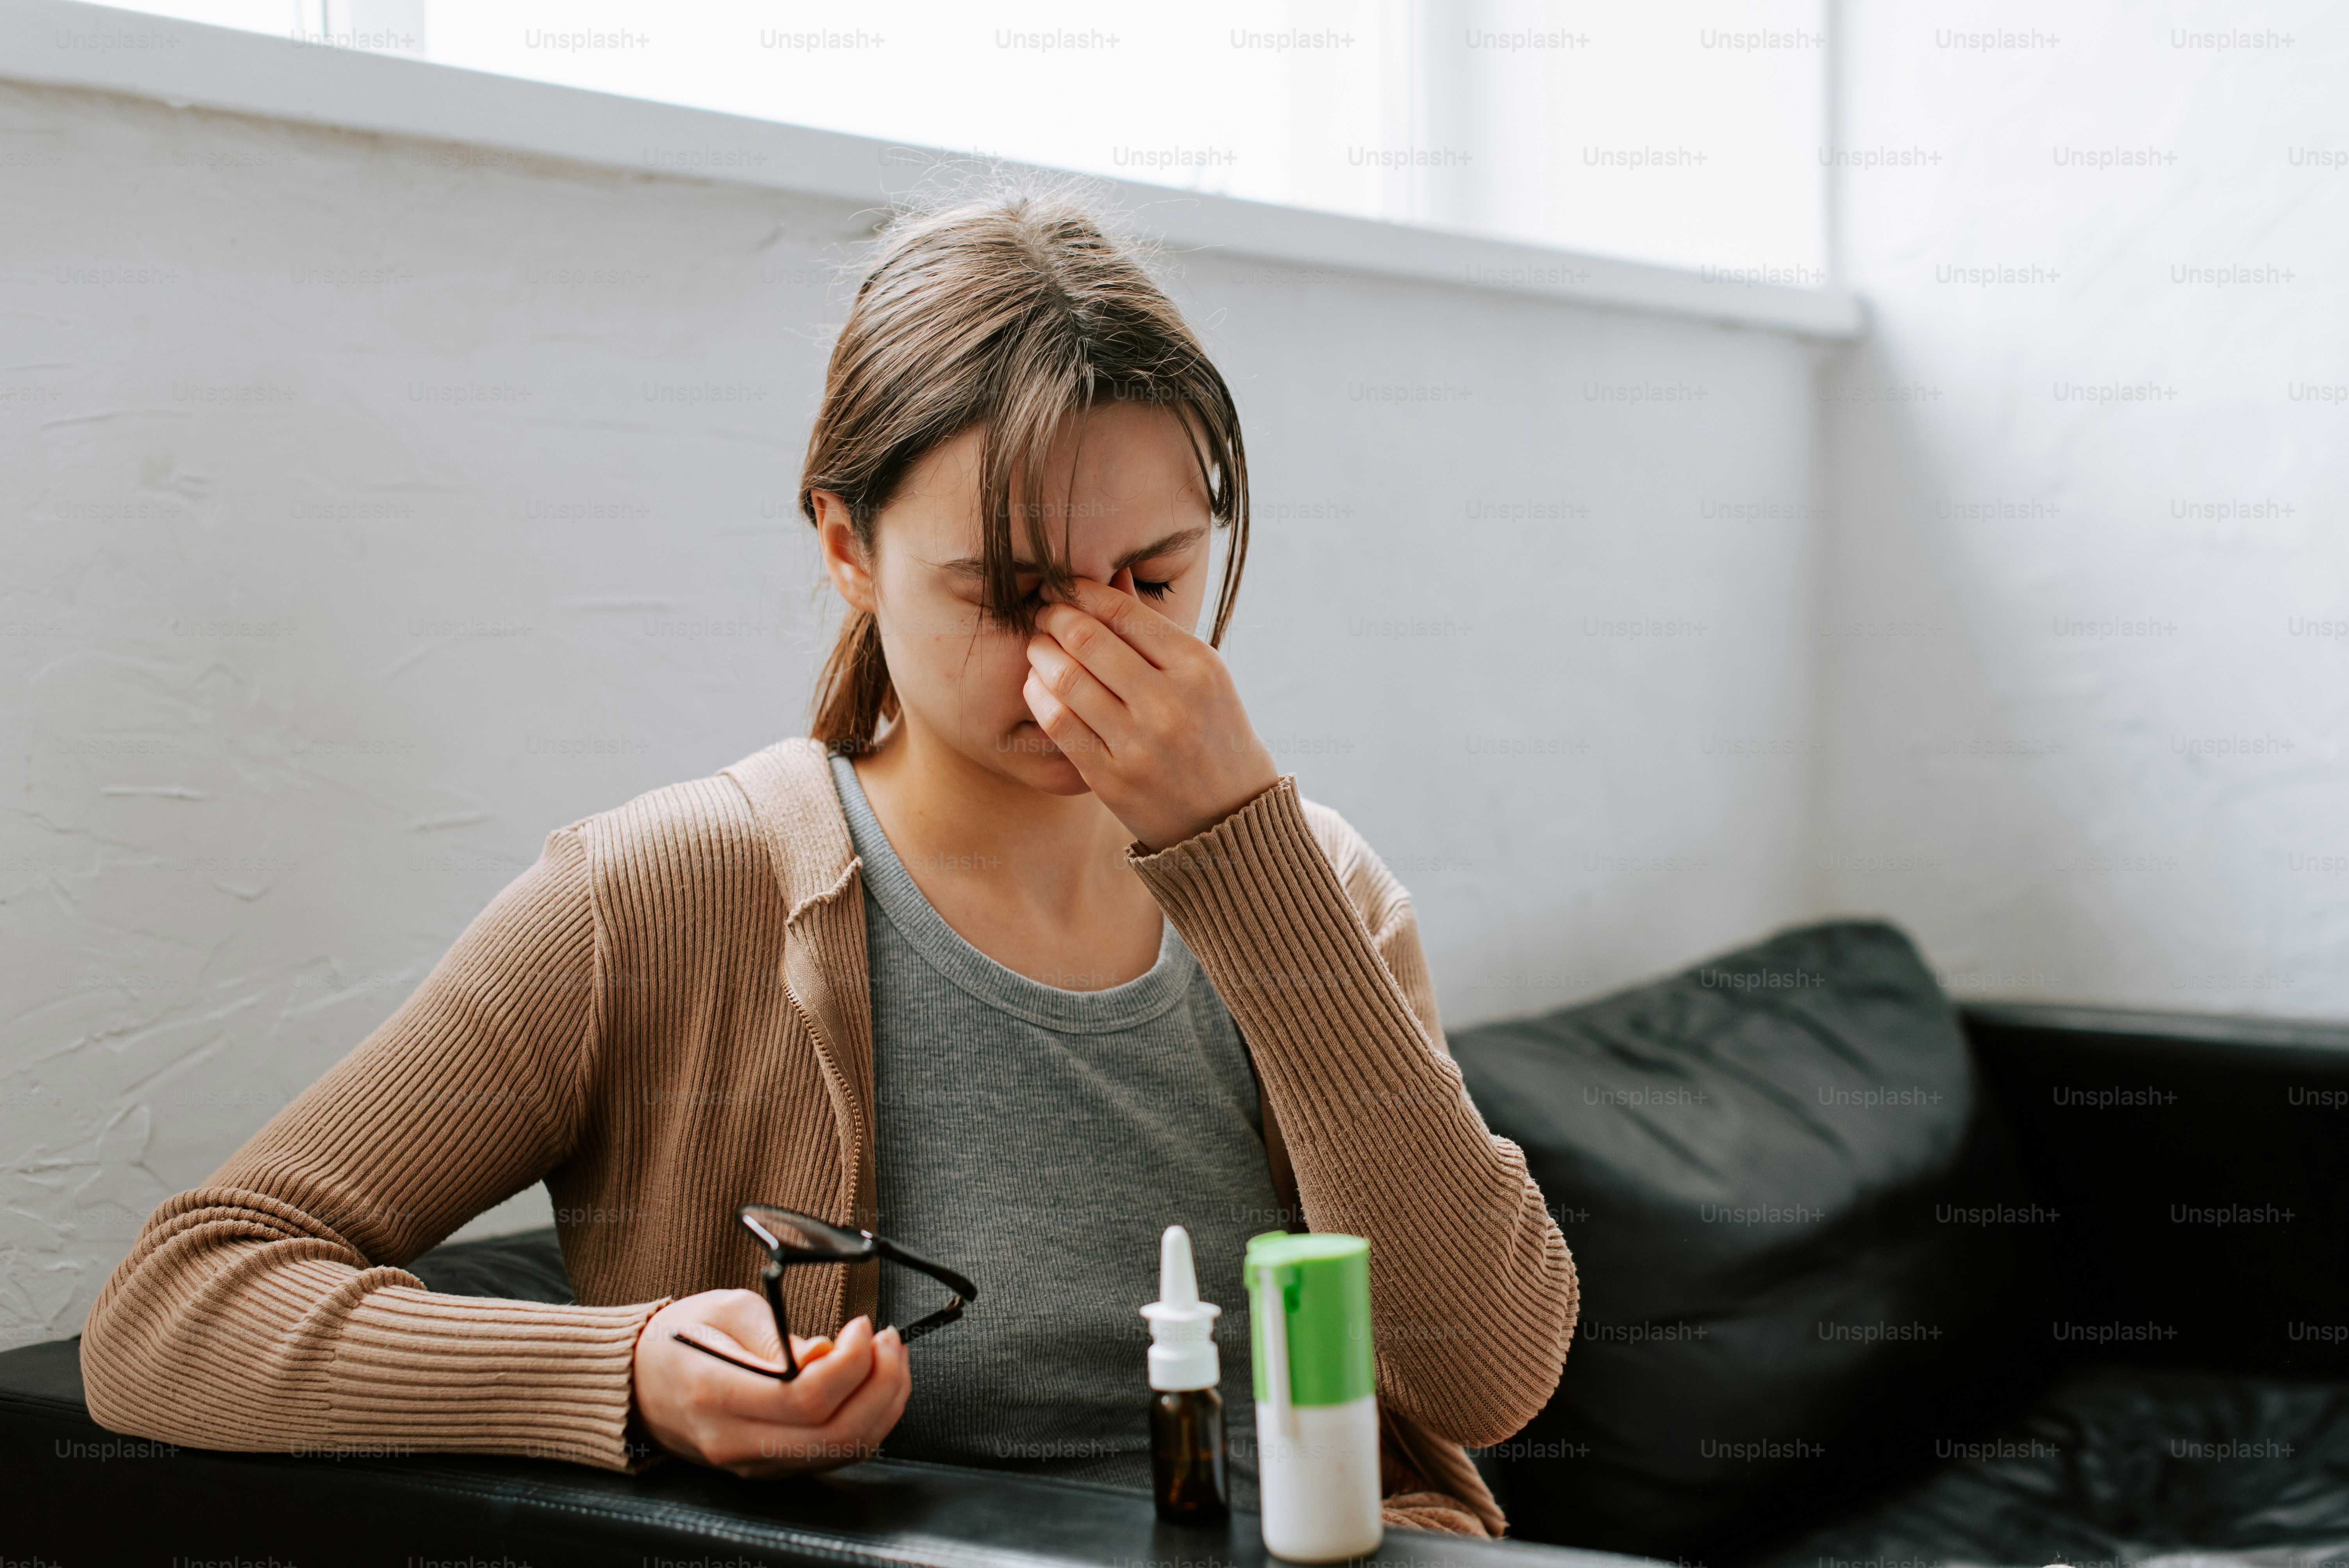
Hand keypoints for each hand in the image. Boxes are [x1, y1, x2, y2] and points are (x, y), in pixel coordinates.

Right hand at [632, 1292, 908, 1477]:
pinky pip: (833, 1454)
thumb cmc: (679, 1339)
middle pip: (837, 1434)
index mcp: (718, 1395)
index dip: (852, 1362)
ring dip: (883, 1403)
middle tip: (890, 1341)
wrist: (638, 1383)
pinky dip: (867, 1420)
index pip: (806, 1398)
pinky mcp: (768, 1467)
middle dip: (882, 1384)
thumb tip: (831, 1355)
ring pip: (843, 1450)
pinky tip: (871, 1385)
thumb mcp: (725, 1310)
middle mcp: (735, 1440)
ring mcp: (753, 1463)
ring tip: (889, 1357)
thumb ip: (781, 1337)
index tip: (864, 1326)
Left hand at [1022, 570, 1280, 851]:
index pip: (1123, 612)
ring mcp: (1140, 745)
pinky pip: (1059, 724)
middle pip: (1087, 639)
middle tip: (1043, 613)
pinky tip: (1036, 685)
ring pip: (1066, 680)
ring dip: (1040, 654)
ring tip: (1037, 647)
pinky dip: (1038, 696)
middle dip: (1054, 618)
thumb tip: (1111, 574)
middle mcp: (1170, 703)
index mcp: (1199, 667)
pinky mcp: (1112, 779)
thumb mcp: (1202, 676)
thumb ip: (1154, 629)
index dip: (1082, 592)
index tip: (1064, 588)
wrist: (1230, 816)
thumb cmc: (1212, 733)